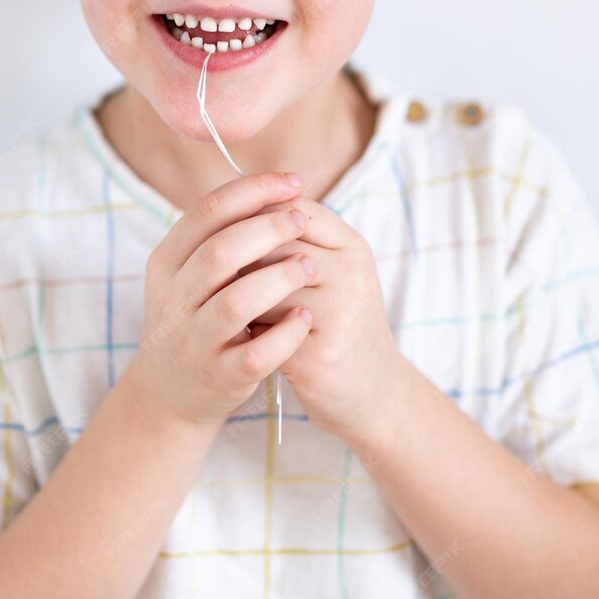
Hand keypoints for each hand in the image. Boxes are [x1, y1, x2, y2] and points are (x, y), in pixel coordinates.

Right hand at [128, 172, 315, 428]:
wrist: (168, 393)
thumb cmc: (195, 317)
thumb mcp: (190, 273)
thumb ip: (223, 234)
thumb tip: (280, 188)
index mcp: (166, 262)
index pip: (207, 212)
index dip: (253, 190)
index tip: (293, 181)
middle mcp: (174, 300)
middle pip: (221, 252)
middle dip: (268, 229)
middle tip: (301, 219)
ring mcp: (195, 341)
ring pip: (237, 303)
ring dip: (280, 279)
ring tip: (309, 267)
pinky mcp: (219, 377)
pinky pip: (255, 354)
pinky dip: (285, 334)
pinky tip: (305, 318)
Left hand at [241, 195, 399, 439]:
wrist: (373, 393)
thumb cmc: (339, 324)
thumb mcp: (332, 272)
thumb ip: (295, 238)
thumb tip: (233, 205)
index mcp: (352, 246)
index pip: (291, 209)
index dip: (254, 221)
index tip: (233, 240)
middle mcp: (350, 274)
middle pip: (272, 244)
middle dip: (241, 260)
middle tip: (224, 279)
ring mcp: (338, 314)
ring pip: (261, 285)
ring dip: (240, 296)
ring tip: (232, 309)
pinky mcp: (318, 355)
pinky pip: (262, 330)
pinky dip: (246, 332)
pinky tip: (243, 338)